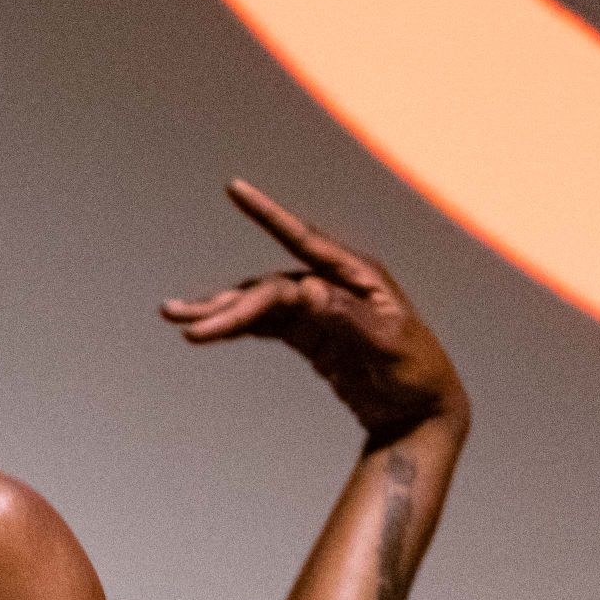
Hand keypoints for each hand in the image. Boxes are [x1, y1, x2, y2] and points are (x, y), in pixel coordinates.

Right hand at [161, 180, 464, 448]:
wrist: (421, 411)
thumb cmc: (416, 372)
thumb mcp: (387, 345)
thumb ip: (345, 316)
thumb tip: (304, 289)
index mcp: (356, 276)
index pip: (304, 239)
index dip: (268, 214)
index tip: (234, 189)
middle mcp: (332, 285)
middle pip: (269, 289)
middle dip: (227, 304)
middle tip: (185, 323)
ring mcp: (317, 309)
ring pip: (259, 305)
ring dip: (220, 313)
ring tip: (177, 321)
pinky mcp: (309, 334)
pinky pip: (265, 325)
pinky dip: (236, 328)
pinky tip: (206, 332)